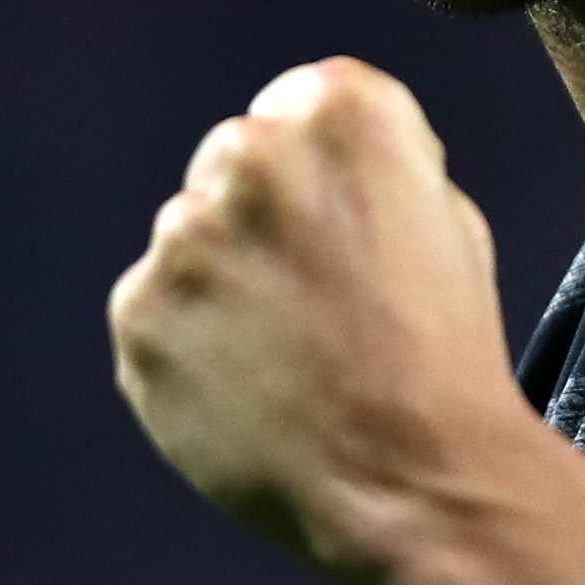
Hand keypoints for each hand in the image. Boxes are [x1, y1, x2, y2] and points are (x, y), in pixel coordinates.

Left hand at [108, 59, 527, 584]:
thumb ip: (370, 168)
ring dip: (224, 280)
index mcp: (339, 111)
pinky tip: (250, 389)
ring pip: (191, 239)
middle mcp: (250, 152)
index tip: (348, 230)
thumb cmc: (444, 352)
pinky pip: (156, 311)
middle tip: (314, 300)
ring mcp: (183, 235)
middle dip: (263, 217)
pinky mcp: (139, 310)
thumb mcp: (446, 216)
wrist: (413, 479)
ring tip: (287, 355)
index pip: (303, 105)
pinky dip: (190, 346)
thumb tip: (315, 175)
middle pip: (235, 162)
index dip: (328, 175)